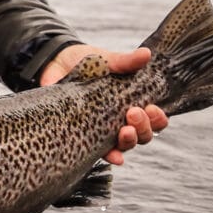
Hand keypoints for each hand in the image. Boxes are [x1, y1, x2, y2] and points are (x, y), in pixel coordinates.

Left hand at [39, 45, 168, 164]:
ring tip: (124, 131)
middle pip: (143, 135)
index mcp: (132, 102)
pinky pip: (101, 152)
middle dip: (143, 127)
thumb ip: (125, 61)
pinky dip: (111, 156)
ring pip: (126, 145)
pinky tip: (116, 157)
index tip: (152, 108)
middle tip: (133, 112)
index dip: (157, 119)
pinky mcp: (84, 134)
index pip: (154, 119)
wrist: (55, 65)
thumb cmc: (86, 64)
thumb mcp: (106, 60)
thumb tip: (146, 54)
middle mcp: (121, 119)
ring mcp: (103, 129)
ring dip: (129, 141)